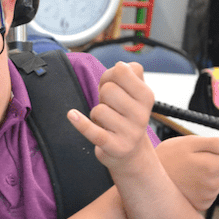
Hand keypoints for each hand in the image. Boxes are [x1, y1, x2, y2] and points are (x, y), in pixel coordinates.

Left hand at [68, 61, 154, 175]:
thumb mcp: (134, 92)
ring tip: (107, 123)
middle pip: (108, 90)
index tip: (113, 87)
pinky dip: (81, 124)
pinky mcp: (115, 146)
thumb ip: (130, 73)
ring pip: (98, 110)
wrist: (131, 151)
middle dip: (103, 97)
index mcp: (147, 96)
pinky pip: (94, 132)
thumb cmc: (125, 115)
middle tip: (110, 109)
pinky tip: (72, 115)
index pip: (120, 71)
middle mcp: (142, 114)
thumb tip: (121, 67)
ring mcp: (130, 132)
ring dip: (96, 115)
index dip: (110, 76)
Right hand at [156, 135, 218, 211]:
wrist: (146, 182)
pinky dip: (202, 186)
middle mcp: (213, 185)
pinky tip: (187, 182)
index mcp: (213, 167)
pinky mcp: (202, 205)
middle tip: (194, 161)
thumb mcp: (189, 143)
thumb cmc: (165, 159)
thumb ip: (217, 144)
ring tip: (188, 172)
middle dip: (216, 163)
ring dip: (209, 175)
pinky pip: (210, 191)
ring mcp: (208, 197)